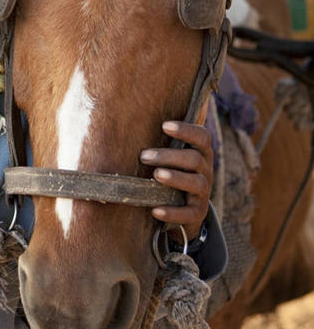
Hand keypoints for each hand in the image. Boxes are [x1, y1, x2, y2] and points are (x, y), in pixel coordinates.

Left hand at [139, 120, 213, 240]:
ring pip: (197, 183)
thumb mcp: (168, 156)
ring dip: (175, 178)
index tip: (164, 125)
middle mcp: (205, 171)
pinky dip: (173, 212)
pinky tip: (155, 211)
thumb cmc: (168, 170)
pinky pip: (189, 214)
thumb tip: (123, 115)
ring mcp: (203, 193)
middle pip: (195, 159)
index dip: (186, 130)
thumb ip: (157, 139)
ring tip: (156, 175)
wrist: (182, 208)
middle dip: (169, 156)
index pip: (202, 136)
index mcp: (200, 152)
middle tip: (144, 156)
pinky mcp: (197, 213)